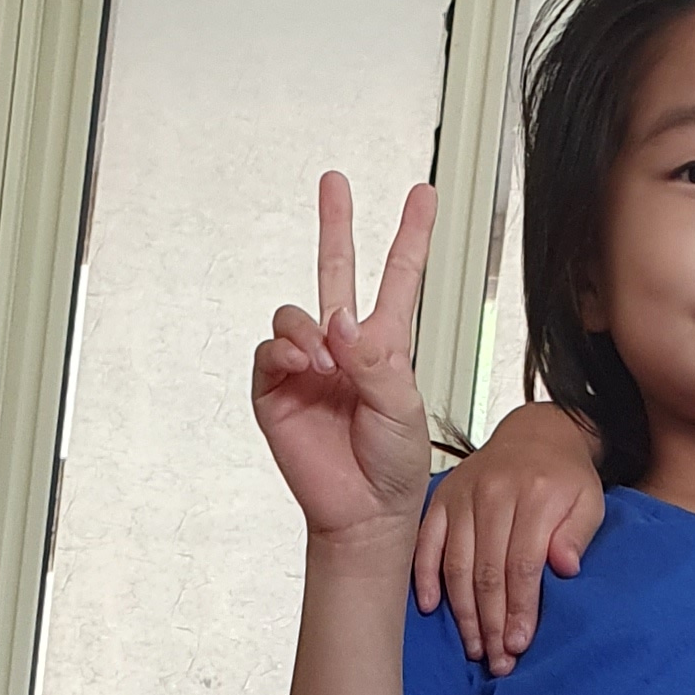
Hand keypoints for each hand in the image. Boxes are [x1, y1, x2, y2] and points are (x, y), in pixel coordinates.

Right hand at [252, 173, 436, 542]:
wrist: (363, 512)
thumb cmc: (392, 464)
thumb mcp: (402, 408)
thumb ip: (375, 359)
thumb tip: (337, 320)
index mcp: (383, 345)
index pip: (397, 279)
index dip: (410, 237)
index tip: (424, 195)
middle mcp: (343, 346)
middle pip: (336, 270)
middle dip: (336, 224)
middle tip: (334, 182)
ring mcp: (307, 365)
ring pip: (296, 314)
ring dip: (310, 330)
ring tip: (327, 361)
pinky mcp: (275, 389)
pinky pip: (270, 351)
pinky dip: (286, 351)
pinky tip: (306, 364)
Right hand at [413, 401, 606, 670]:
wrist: (536, 435)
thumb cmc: (565, 478)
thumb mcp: (590, 501)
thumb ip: (578, 534)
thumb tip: (565, 568)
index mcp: (535, 495)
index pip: (523, 564)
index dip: (519, 609)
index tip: (518, 644)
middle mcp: (494, 493)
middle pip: (487, 571)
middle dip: (491, 622)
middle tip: (496, 660)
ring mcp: (463, 496)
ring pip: (456, 564)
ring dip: (463, 612)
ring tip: (473, 648)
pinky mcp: (441, 498)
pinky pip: (426, 541)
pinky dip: (425, 576)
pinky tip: (430, 609)